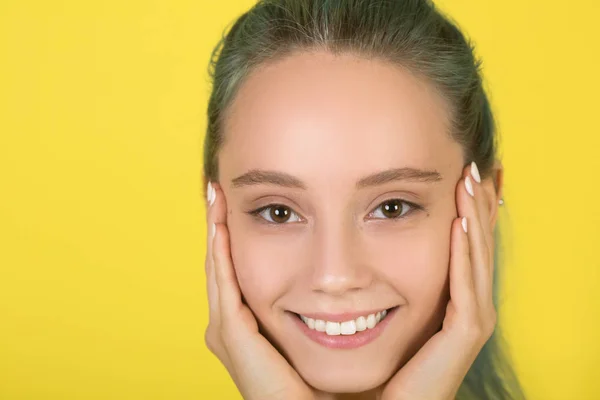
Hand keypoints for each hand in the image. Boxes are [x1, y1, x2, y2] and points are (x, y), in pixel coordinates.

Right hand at [203, 181, 314, 399]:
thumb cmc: (318, 379)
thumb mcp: (311, 331)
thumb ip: (315, 305)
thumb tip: (340, 276)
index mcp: (245, 324)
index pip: (234, 269)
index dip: (232, 235)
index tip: (237, 200)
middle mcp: (229, 325)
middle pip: (220, 264)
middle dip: (217, 225)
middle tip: (218, 189)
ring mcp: (226, 330)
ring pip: (217, 268)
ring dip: (214, 231)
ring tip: (215, 195)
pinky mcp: (232, 334)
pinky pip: (224, 283)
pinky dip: (219, 253)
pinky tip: (219, 225)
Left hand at [381, 162, 497, 399]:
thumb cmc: (387, 358)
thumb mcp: (392, 306)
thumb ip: (394, 278)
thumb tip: (376, 245)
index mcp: (458, 298)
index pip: (468, 244)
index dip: (471, 210)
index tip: (466, 175)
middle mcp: (471, 306)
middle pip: (479, 245)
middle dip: (478, 205)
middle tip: (474, 165)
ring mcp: (472, 320)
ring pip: (478, 259)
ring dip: (475, 219)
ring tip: (470, 182)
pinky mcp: (465, 335)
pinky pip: (466, 288)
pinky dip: (463, 255)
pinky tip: (459, 226)